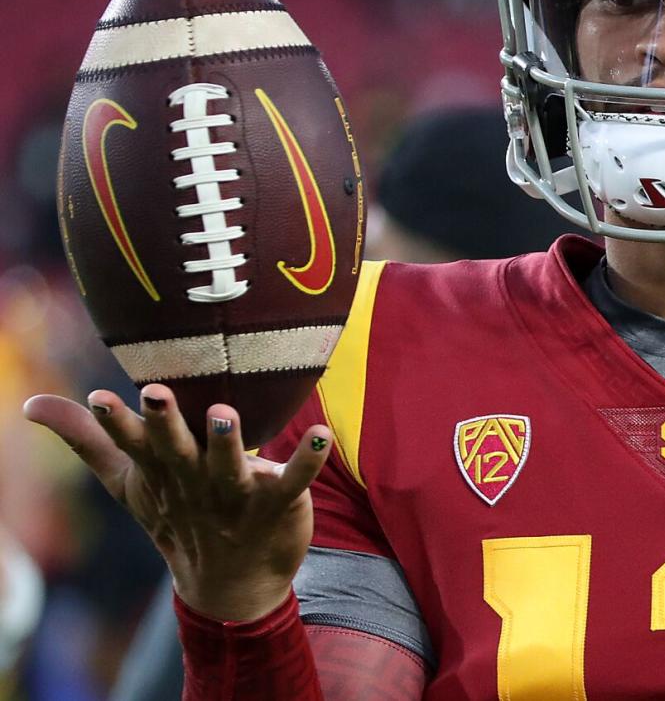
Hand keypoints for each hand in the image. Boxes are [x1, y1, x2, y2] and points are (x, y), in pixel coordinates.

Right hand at [23, 384, 330, 621]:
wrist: (230, 583)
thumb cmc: (177, 513)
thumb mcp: (129, 480)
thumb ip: (89, 438)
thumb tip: (30, 404)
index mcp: (159, 473)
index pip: (133, 445)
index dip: (117, 423)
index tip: (103, 396)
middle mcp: (194, 482)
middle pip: (177, 451)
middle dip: (166, 423)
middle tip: (156, 392)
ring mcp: (236, 495)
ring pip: (231, 467)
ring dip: (229, 442)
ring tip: (225, 413)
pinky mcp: (278, 502)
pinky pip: (295, 480)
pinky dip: (308, 459)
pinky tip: (323, 435)